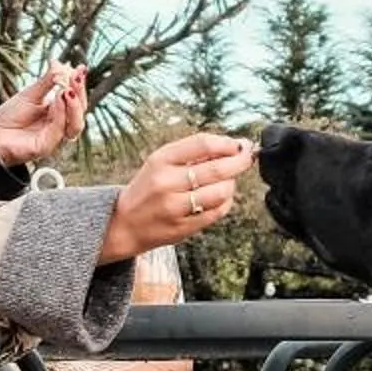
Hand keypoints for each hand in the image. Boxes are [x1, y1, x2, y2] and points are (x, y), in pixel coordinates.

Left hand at [0, 62, 88, 165]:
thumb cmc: (9, 116)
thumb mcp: (30, 94)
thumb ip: (48, 81)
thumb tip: (59, 62)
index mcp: (58, 112)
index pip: (76, 99)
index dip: (79, 85)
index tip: (81, 69)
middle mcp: (60, 126)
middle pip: (80, 112)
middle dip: (79, 93)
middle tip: (75, 77)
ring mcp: (54, 137)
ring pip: (75, 125)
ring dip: (73, 106)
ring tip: (66, 90)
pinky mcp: (45, 147)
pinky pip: (58, 132)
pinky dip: (60, 115)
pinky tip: (56, 101)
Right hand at [98, 132, 252, 263]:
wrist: (124, 224)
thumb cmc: (147, 189)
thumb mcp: (159, 163)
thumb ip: (191, 153)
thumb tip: (232, 146)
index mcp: (160, 160)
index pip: (203, 144)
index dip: (228, 143)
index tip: (239, 144)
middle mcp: (166, 182)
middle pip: (217, 168)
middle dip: (240, 161)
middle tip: (248, 157)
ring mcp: (175, 207)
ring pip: (221, 191)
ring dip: (231, 184)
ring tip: (227, 180)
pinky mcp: (183, 227)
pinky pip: (217, 212)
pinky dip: (226, 202)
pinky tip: (220, 197)